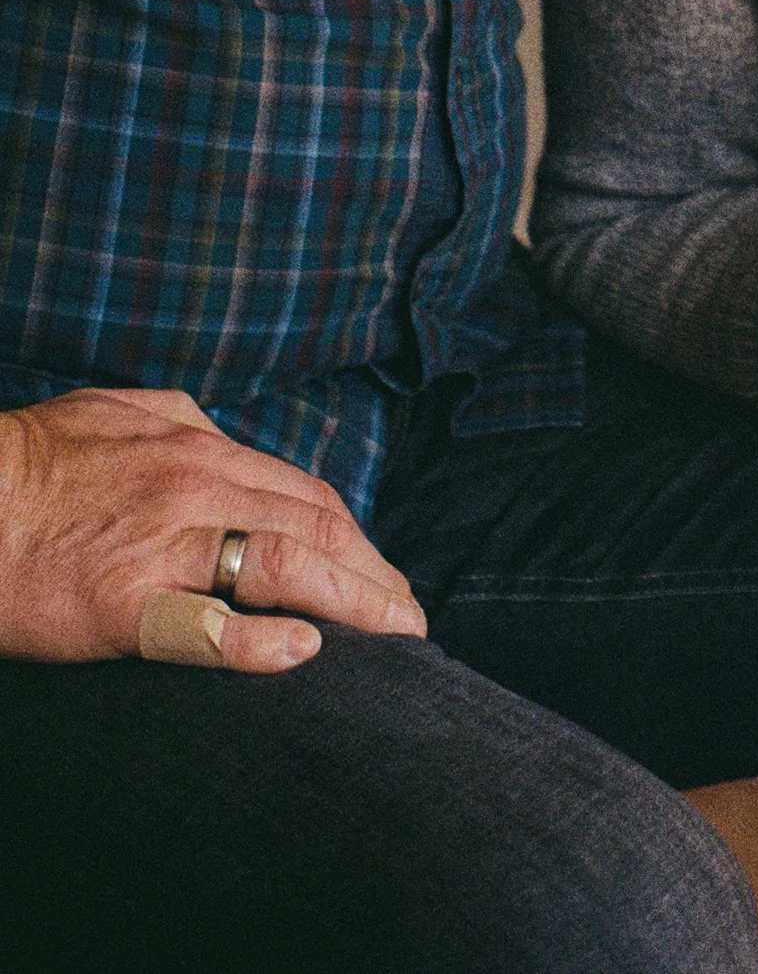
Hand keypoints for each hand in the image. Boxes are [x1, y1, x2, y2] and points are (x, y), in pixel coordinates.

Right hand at [0, 387, 427, 670]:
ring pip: (287, 563)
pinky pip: (208, 625)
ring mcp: (166, 542)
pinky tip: (302, 654)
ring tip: (391, 640)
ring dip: (354, 604)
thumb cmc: (32, 460)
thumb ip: (184, 425)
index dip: (357, 538)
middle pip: (317, 526)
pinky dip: (263, 641)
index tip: (383, 574)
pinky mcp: (125, 601)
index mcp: (199, 445)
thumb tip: (228, 438)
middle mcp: (198, 485)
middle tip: (407, 618)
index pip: (307, 494)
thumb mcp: (121, 414)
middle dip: (374, 575)